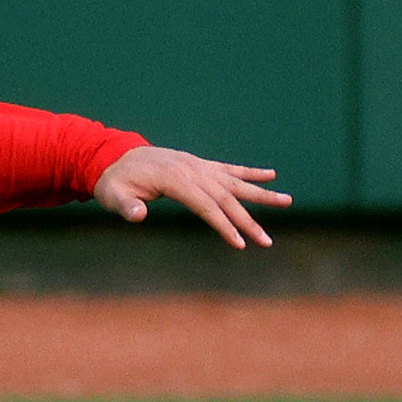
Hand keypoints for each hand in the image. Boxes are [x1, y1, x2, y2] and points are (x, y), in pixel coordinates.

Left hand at [92, 146, 291, 248]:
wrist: (114, 157)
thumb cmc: (115, 182)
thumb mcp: (113, 195)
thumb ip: (126, 206)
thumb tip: (138, 215)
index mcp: (174, 180)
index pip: (206, 206)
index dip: (223, 225)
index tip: (240, 243)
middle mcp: (191, 170)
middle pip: (225, 198)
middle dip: (247, 221)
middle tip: (267, 242)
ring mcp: (198, 166)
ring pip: (234, 182)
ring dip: (261, 194)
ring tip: (287, 202)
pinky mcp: (199, 164)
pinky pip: (228, 169)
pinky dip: (249, 172)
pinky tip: (271, 175)